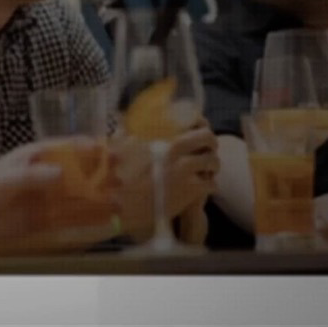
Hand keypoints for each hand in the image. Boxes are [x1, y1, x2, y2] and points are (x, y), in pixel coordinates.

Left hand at [0, 137, 119, 254]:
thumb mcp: (4, 180)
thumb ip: (32, 177)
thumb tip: (60, 174)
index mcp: (32, 157)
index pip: (64, 147)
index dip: (87, 147)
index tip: (107, 149)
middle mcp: (42, 176)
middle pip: (76, 172)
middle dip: (99, 173)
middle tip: (120, 178)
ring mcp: (44, 198)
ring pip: (77, 196)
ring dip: (98, 198)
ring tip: (120, 202)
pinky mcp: (42, 219)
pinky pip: (68, 217)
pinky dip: (86, 218)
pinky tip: (104, 219)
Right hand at [112, 121, 218, 241]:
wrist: (119, 206)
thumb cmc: (114, 178)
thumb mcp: (114, 147)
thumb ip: (123, 133)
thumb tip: (121, 122)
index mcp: (158, 135)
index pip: (189, 120)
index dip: (197, 123)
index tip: (196, 128)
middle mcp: (173, 148)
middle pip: (207, 137)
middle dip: (210, 144)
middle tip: (207, 150)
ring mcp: (184, 169)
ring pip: (213, 161)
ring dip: (211, 166)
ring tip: (206, 172)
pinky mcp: (191, 190)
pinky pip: (212, 184)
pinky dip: (209, 186)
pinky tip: (201, 189)